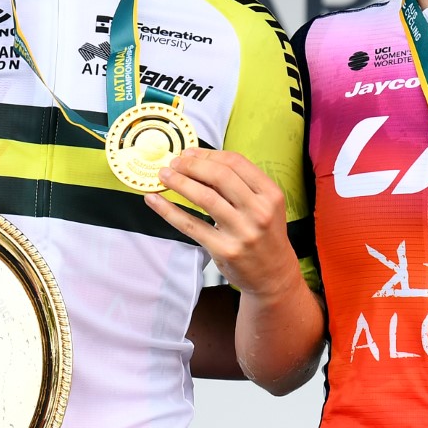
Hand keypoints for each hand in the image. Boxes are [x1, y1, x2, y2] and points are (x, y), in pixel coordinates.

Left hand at [146, 147, 295, 295]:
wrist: (273, 274)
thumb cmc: (264, 234)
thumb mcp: (263, 206)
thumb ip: (239, 185)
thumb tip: (198, 164)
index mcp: (270, 194)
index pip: (236, 163)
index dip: (208, 154)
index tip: (189, 153)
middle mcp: (259, 211)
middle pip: (220, 176)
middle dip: (191, 166)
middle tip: (173, 163)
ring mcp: (242, 232)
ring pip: (204, 198)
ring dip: (179, 182)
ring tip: (163, 176)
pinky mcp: (224, 250)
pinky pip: (191, 225)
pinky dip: (168, 210)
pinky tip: (154, 201)